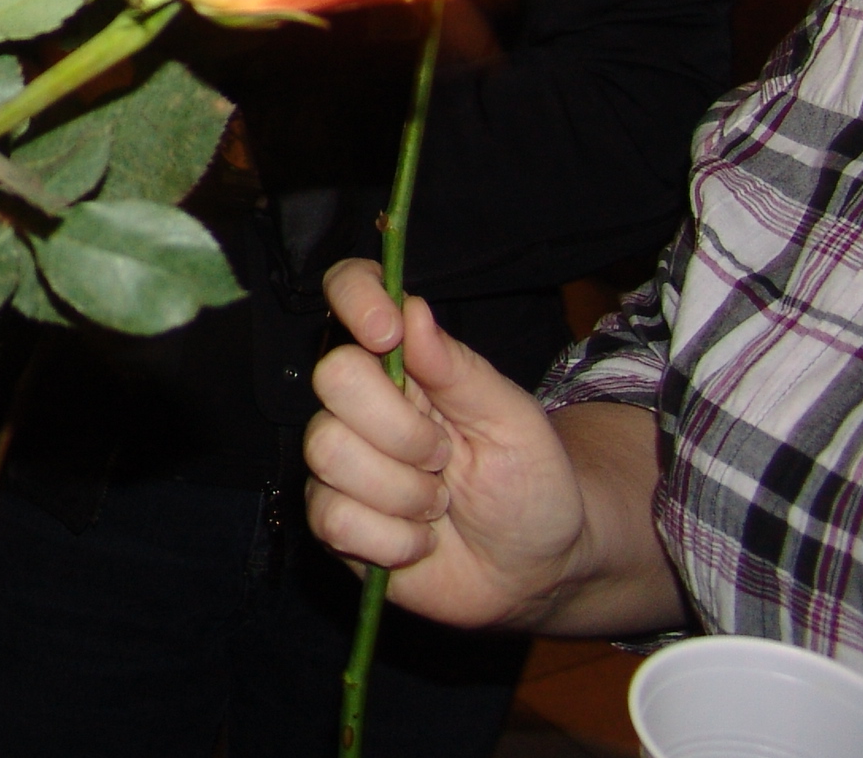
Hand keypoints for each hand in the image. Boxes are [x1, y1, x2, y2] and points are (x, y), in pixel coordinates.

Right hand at [304, 258, 591, 630]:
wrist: (534, 570)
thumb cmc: (529, 484)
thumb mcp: (514, 422)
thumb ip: (460, 370)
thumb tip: (413, 309)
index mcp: (401, 361)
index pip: (348, 291)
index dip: (355, 297)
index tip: (386, 332)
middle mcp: (357, 402)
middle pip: (332, 378)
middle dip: (402, 431)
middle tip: (444, 459)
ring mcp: (337, 460)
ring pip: (330, 454)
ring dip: (405, 495)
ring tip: (437, 506)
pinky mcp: (329, 519)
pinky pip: (334, 520)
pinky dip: (393, 542)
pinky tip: (419, 542)